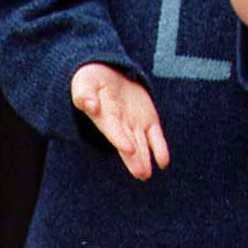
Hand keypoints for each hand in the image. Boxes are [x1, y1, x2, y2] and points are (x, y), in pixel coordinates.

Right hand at [70, 63, 169, 179]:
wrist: (108, 73)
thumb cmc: (91, 81)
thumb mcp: (84, 83)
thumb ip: (84, 94)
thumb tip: (89, 104)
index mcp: (104, 116)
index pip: (113, 130)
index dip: (120, 139)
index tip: (128, 149)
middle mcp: (120, 125)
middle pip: (128, 143)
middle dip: (134, 159)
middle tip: (141, 174)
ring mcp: (135, 124)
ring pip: (141, 144)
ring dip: (144, 159)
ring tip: (147, 174)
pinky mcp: (148, 119)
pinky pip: (155, 136)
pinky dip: (159, 148)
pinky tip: (163, 162)